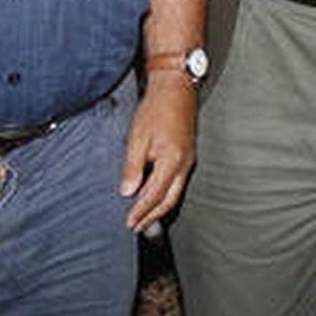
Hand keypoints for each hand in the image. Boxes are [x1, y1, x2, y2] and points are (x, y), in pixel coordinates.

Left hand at [119, 77, 195, 230]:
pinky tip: (155, 194)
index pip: (154, 195)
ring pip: (175, 192)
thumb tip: (127, 192)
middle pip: (169, 200)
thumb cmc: (156, 109)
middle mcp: (184, 164)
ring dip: (159, 207)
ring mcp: (188, 159)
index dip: (140, 211)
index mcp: (172, 161)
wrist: (176, 87)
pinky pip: (178, 181)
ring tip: (144, 217)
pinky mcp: (187, 154)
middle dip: (152, 216)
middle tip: (136, 227)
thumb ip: (132, 166)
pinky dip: (165, 193)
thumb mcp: (137, 137)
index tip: (128, 223)